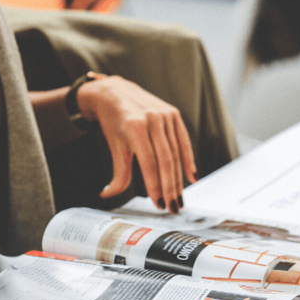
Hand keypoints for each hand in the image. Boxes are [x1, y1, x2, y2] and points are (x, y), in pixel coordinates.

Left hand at [76, 75, 197, 212]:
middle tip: (172, 207)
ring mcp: (166, 115)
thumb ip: (117, 172)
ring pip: (175, 153)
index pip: (149, 162)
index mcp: (135, 125)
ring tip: (179, 198)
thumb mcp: (114, 145)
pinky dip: (188, 160)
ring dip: (178, 179)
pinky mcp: (174, 114)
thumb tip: (108, 194)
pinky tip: (192, 177)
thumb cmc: (113, 121)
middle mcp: (153, 118)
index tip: (158, 204)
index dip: (155, 185)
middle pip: (165, 160)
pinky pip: (184, 141)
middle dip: (169, 187)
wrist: (116, 92)